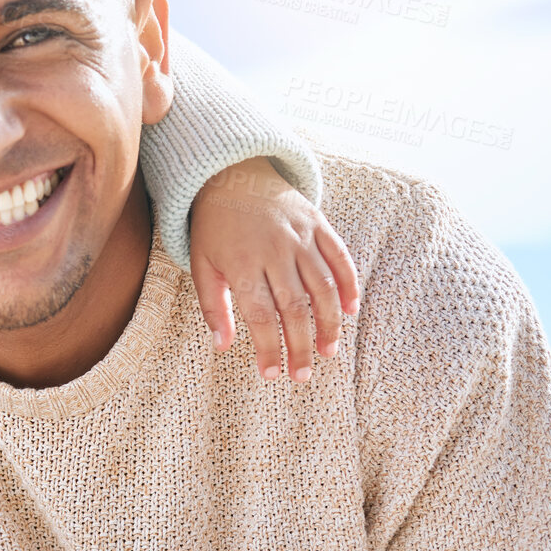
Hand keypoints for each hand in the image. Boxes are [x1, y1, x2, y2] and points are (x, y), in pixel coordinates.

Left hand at [189, 157, 359, 381]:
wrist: (232, 174)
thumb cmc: (213, 228)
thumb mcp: (201, 264)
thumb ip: (213, 306)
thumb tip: (222, 347)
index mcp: (241, 263)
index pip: (260, 316)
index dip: (268, 348)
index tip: (271, 375)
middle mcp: (274, 251)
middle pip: (294, 308)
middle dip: (300, 346)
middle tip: (303, 376)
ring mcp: (300, 236)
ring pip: (322, 287)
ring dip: (329, 323)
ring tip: (328, 352)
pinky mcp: (318, 224)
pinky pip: (340, 258)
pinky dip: (349, 285)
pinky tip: (349, 312)